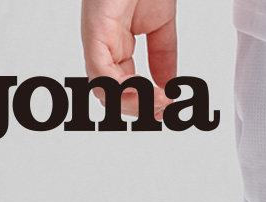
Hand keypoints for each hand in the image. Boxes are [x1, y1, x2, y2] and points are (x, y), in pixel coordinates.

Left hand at [80, 0, 177, 117]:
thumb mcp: (161, 28)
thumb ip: (164, 58)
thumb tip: (168, 88)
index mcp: (115, 45)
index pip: (123, 88)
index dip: (146, 104)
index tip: (170, 104)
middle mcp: (101, 44)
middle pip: (110, 95)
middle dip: (140, 109)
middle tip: (167, 108)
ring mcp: (96, 37)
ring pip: (102, 90)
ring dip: (134, 104)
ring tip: (161, 101)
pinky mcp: (94, 29)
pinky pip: (100, 71)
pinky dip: (125, 89)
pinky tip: (150, 89)